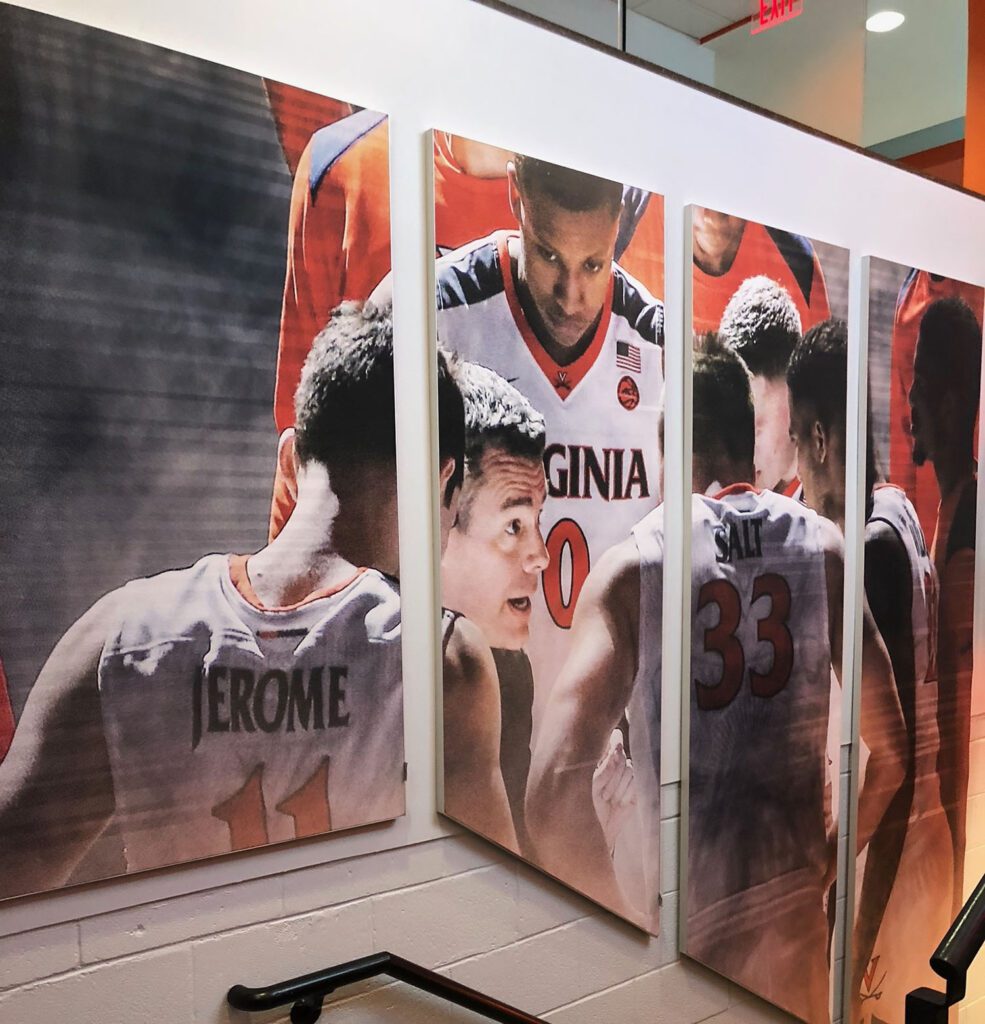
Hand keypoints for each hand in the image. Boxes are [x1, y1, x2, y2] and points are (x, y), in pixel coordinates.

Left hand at [592, 729, 636, 850]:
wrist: (595, 833)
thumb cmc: (584, 808)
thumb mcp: (591, 785)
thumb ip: (605, 767)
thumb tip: (617, 746)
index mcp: (595, 763)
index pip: (608, 745)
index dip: (613, 744)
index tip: (612, 745)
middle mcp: (610, 769)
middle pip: (621, 756)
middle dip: (614, 773)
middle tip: (604, 791)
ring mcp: (621, 779)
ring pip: (629, 768)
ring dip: (620, 784)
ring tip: (609, 798)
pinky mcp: (631, 791)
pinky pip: (635, 782)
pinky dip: (627, 791)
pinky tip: (619, 802)